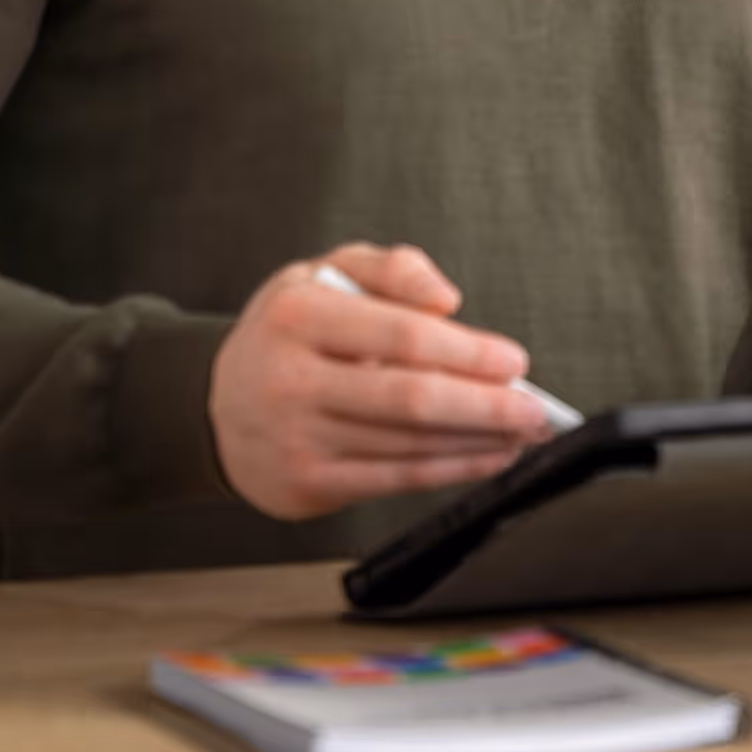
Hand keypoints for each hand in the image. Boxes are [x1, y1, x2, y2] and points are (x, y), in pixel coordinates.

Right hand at [209, 244, 557, 521]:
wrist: (216, 405)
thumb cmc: (289, 333)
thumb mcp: (328, 273)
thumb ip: (393, 269)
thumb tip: (447, 299)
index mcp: (298, 316)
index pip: (400, 336)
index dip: (466, 352)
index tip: (514, 360)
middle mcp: (290, 380)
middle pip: (410, 400)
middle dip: (485, 406)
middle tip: (535, 408)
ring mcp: (296, 438)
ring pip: (408, 446)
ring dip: (478, 442)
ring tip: (523, 432)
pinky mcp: (306, 483)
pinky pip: (394, 480)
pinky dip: (450, 471)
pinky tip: (487, 458)